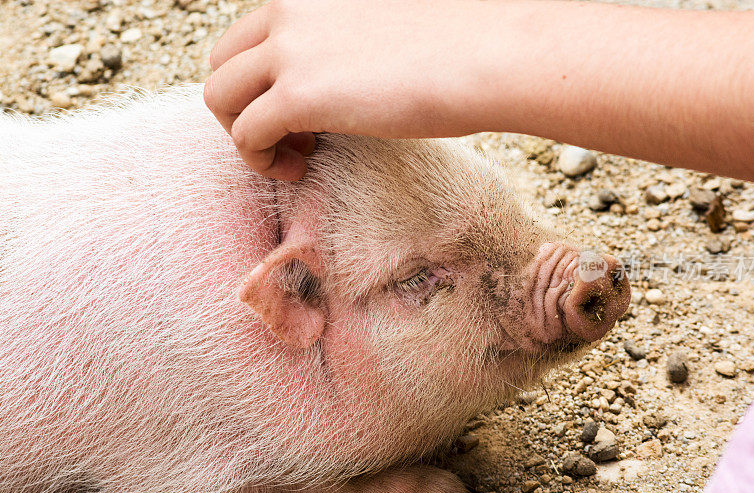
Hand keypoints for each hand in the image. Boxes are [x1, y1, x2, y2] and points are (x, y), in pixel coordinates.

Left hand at [204, 0, 494, 178]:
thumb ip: (349, 40)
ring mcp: (291, 52)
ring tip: (292, 158)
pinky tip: (299, 170)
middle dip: (243, 105)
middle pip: (222, 62)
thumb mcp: (390, 25)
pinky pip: (243, 136)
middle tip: (290, 137)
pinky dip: (260, 161)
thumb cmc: (460, 47)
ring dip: (244, 135)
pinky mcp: (299, 97)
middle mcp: (290, 14)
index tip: (301, 110)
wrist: (489, 56)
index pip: (251, 34)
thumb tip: (346, 76)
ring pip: (219, 97)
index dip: (264, 79)